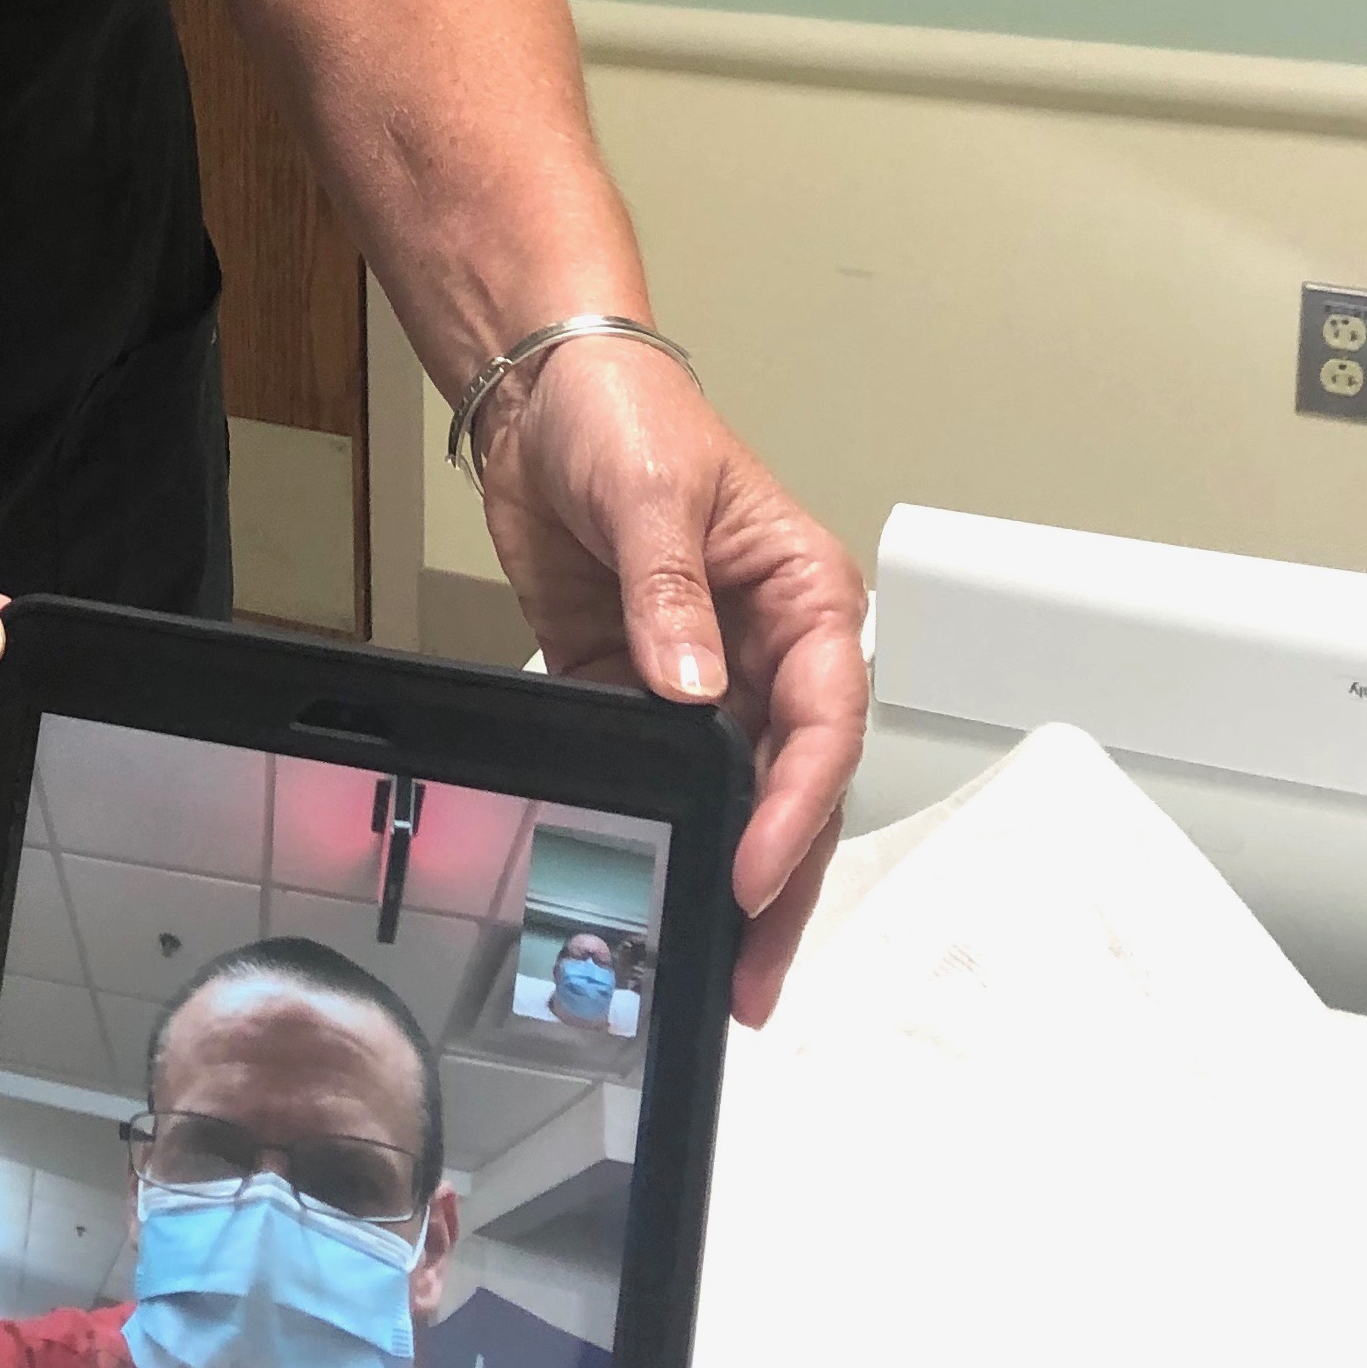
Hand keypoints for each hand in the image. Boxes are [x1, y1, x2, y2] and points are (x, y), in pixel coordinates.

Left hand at [474, 345, 867, 1021]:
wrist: (539, 394)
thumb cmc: (624, 416)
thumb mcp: (652, 494)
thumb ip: (671, 593)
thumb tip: (694, 689)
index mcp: (806, 598)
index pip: (826, 718)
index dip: (799, 803)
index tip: (758, 868)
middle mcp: (770, 648)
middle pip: (794, 782)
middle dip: (781, 879)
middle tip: (757, 973)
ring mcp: (704, 676)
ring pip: (733, 794)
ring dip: (727, 872)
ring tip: (715, 962)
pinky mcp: (635, 688)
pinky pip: (656, 772)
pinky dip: (659, 829)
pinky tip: (644, 888)